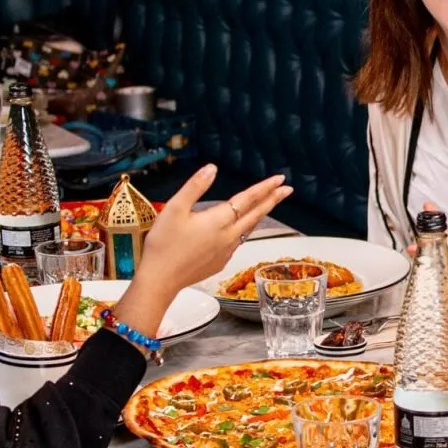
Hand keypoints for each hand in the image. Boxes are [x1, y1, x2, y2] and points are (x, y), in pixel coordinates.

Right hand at [115, 164, 292, 331]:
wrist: (160, 279)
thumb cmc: (163, 244)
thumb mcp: (174, 208)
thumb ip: (195, 186)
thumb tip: (212, 168)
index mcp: (218, 220)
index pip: (247, 199)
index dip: (264, 188)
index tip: (280, 179)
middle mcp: (227, 236)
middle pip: (255, 215)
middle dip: (272, 200)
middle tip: (287, 190)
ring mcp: (226, 252)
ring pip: (248, 229)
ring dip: (259, 215)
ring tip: (267, 206)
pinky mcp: (219, 263)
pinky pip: (237, 243)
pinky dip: (244, 232)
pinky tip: (239, 230)